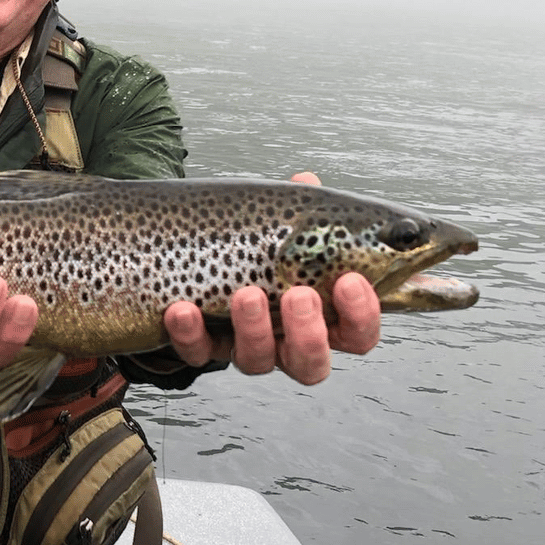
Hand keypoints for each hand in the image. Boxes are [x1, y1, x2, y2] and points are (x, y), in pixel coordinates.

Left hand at [160, 169, 381, 384]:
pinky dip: (189, 333)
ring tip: (246, 294)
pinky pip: (196, 351)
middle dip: (308, 333)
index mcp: (321, 317)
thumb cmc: (258, 244)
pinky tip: (183, 309)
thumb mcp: (282, 226)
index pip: (356, 333)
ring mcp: (244, 347)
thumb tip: (305, 181)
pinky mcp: (201, 346)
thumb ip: (299, 211)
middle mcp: (286, 342)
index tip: (349, 279)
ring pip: (255, 361)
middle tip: (299, 294)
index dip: (361, 314)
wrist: (194, 256)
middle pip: (311, 363)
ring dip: (253, 330)